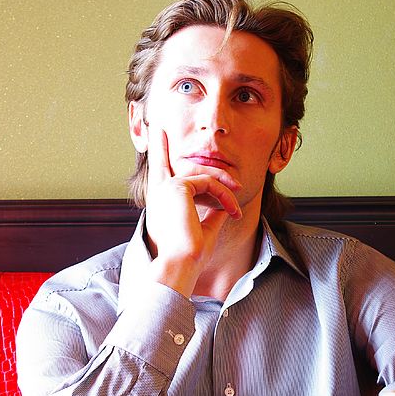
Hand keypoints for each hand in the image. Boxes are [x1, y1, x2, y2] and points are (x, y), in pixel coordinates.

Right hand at [144, 130, 242, 296]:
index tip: (159, 131)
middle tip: (234, 180)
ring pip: (203, 176)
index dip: (159, 149)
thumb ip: (211, 212)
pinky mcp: (178, 187)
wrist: (180, 264)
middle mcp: (158, 191)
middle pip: (175, 160)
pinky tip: (233, 211)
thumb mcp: (202, 228)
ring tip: (236, 210)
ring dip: (224, 191)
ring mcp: (166, 187)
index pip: (159, 168)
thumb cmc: (189, 254)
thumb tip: (224, 206)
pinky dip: (224, 195)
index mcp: (159, 200)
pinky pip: (209, 182)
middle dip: (192, 158)